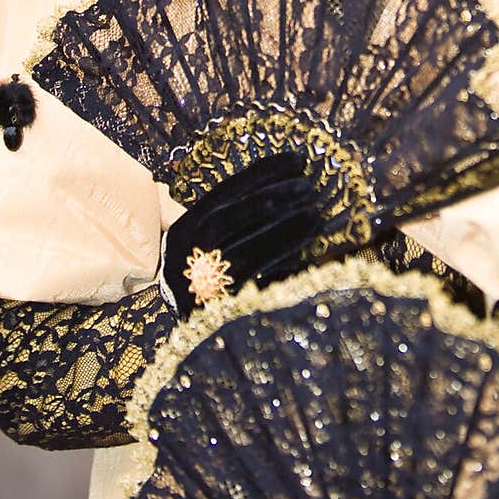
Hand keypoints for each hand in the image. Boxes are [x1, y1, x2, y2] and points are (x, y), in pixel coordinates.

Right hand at [160, 150, 322, 316]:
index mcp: (184, 230)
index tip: (297, 159)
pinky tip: (307, 259)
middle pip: (228, 219)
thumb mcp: (209, 244)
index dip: (262, 173)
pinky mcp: (216, 315)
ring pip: (243, 255)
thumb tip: (289, 187)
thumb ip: (237, 219)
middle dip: (270, 198)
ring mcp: (197, 286)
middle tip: (307, 186)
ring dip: (282, 233)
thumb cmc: (207, 278)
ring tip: (315, 216)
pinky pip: (254, 290)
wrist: (187, 339)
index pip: (224, 193)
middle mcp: (184, 255)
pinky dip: (282, 272)